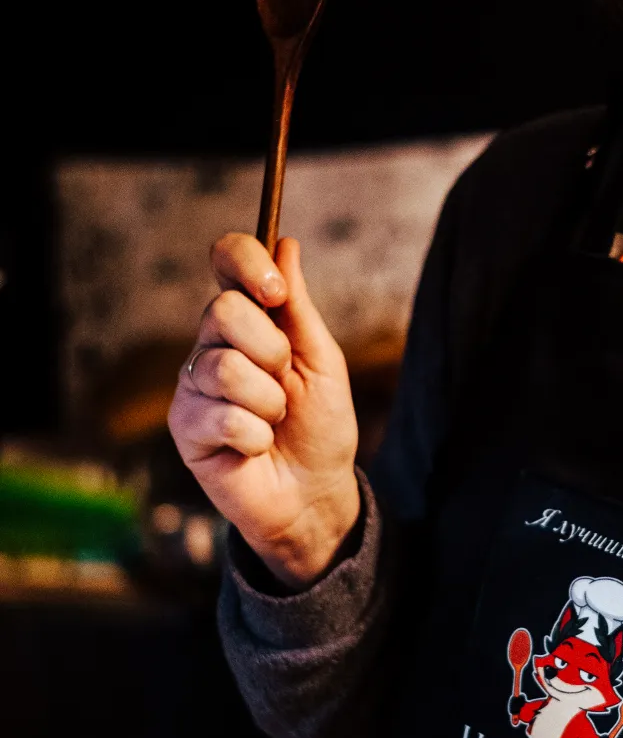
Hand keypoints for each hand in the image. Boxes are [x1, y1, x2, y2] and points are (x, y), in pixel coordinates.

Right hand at [167, 233, 360, 587]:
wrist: (316, 493)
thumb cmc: (321, 428)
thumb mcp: (323, 362)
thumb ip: (299, 308)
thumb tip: (286, 244)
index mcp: (248, 320)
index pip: (227, 261)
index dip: (245, 262)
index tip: (276, 291)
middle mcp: (212, 344)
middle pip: (222, 311)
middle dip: (272, 350)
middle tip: (286, 382)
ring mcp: (194, 385)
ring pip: (224, 368)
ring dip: (269, 401)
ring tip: (275, 421)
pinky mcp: (184, 426)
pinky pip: (220, 415)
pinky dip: (255, 434)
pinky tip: (256, 447)